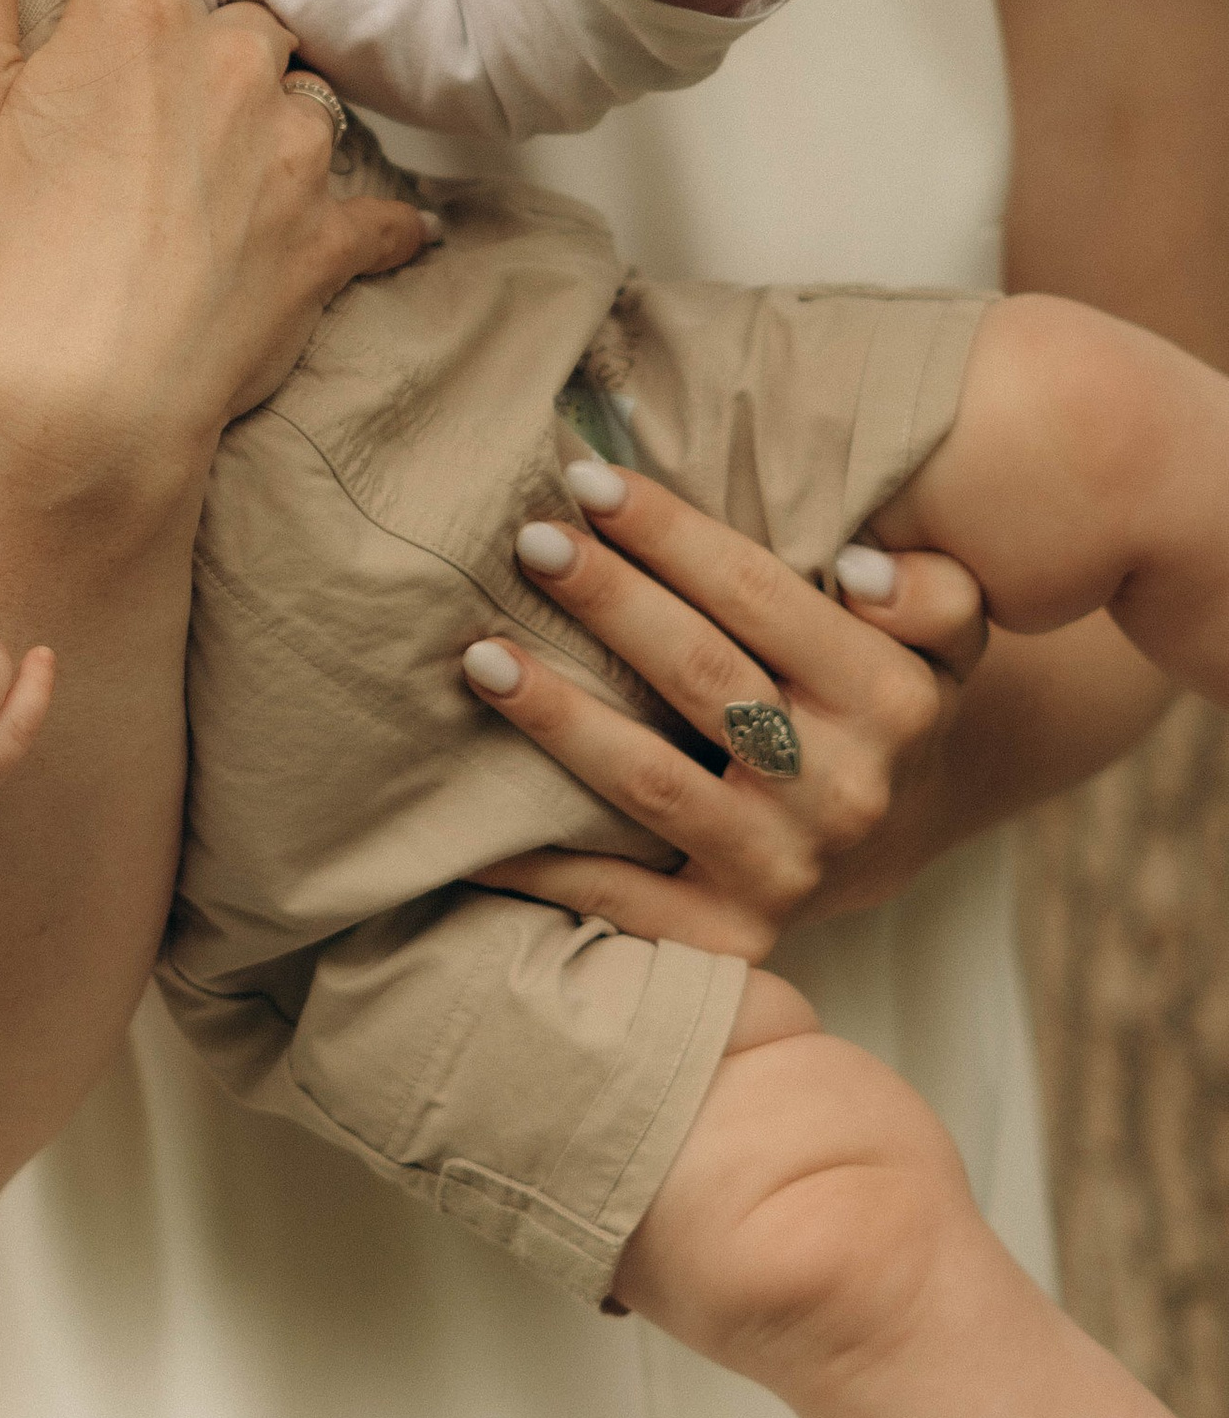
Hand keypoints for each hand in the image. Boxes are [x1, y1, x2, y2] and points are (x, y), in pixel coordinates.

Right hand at [0, 0, 435, 477]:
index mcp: (132, 17)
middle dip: (194, 40)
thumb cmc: (11, 257)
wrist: (91, 402)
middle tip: (137, 110)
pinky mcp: (331, 237)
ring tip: (205, 189)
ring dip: (264, 124)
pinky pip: (371, 211)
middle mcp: (231, 61)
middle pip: (231, 9)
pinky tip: (361, 233)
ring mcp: (293, 150)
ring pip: (294, 99)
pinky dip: (359, 219)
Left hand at [457, 463, 989, 955]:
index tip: (589, 481)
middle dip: (609, 601)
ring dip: (559, 717)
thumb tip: (857, 569)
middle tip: (530, 541)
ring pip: (653, 783)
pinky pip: (623, 900)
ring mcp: (785, 869)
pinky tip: (474, 822)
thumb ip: (929, 590)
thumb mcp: (943, 634)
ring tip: (481, 655)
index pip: (762, 597)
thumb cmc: (883, 693)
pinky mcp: (729, 935)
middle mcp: (843, 790)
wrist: (889, 832)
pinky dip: (545, 867)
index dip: (672, 534)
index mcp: (892, 700)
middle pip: (702, 677)